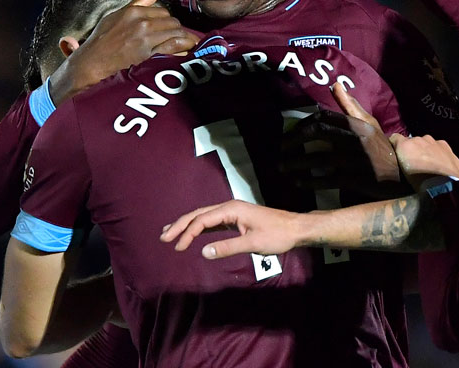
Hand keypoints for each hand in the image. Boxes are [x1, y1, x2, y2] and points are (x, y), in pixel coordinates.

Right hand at [48, 0, 198, 102]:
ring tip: (187, 45)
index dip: (167, 21)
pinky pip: (173, 48)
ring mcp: (145, 39)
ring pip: (176, 34)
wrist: (91, 64)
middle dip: (177, 30)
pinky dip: (182, 49)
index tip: (168, 29)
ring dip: (183, 39)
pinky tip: (185, 52)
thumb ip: (138, 3)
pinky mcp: (148, 55)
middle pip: (172, 22)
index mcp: (133, 12)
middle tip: (178, 38)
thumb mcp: (115, 17)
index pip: (162, 12)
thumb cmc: (101, 41)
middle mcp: (141, 23)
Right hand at [160, 200, 302, 258]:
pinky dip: (199, 227)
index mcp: (231, 209)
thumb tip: (203, 252)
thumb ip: (227, 247)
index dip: (187, 233)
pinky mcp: (236, 219)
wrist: (295, 228)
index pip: (202, 220)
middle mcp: (229, 207)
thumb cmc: (277, 234)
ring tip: (170, 233)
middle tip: (163, 237)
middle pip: (199, 214)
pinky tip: (192, 233)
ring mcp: (232, 212)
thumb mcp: (252, 243)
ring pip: (204, 217)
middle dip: (180, 225)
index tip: (178, 248)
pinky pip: (212, 222)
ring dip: (187, 225)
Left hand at [281, 84, 406, 197]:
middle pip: (317, 132)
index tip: (292, 132)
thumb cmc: (381, 148)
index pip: (323, 116)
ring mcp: (353, 160)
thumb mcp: (370, 123)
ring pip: (317, 158)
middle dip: (294, 139)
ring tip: (282, 167)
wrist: (400, 175)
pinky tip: (298, 182)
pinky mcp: (353, 179)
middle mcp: (354, 139)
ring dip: (295, 163)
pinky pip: (325, 179)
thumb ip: (351, 106)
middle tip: (281, 149)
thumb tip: (335, 84)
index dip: (303, 123)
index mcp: (356, 124)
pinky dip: (308, 181)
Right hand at [390, 133, 458, 190]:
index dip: (395, 145)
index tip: (397, 153)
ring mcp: (432, 141)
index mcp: (405, 145)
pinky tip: (439, 162)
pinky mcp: (444, 144)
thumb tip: (402, 158)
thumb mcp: (404, 173)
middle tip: (415, 162)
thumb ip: (402, 160)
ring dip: (425, 150)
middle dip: (412, 149)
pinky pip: (437, 145)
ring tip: (429, 163)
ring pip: (425, 142)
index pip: (394, 138)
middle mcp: (418, 139)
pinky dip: (436, 151)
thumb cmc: (420, 181)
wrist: (445, 183)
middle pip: (411, 141)